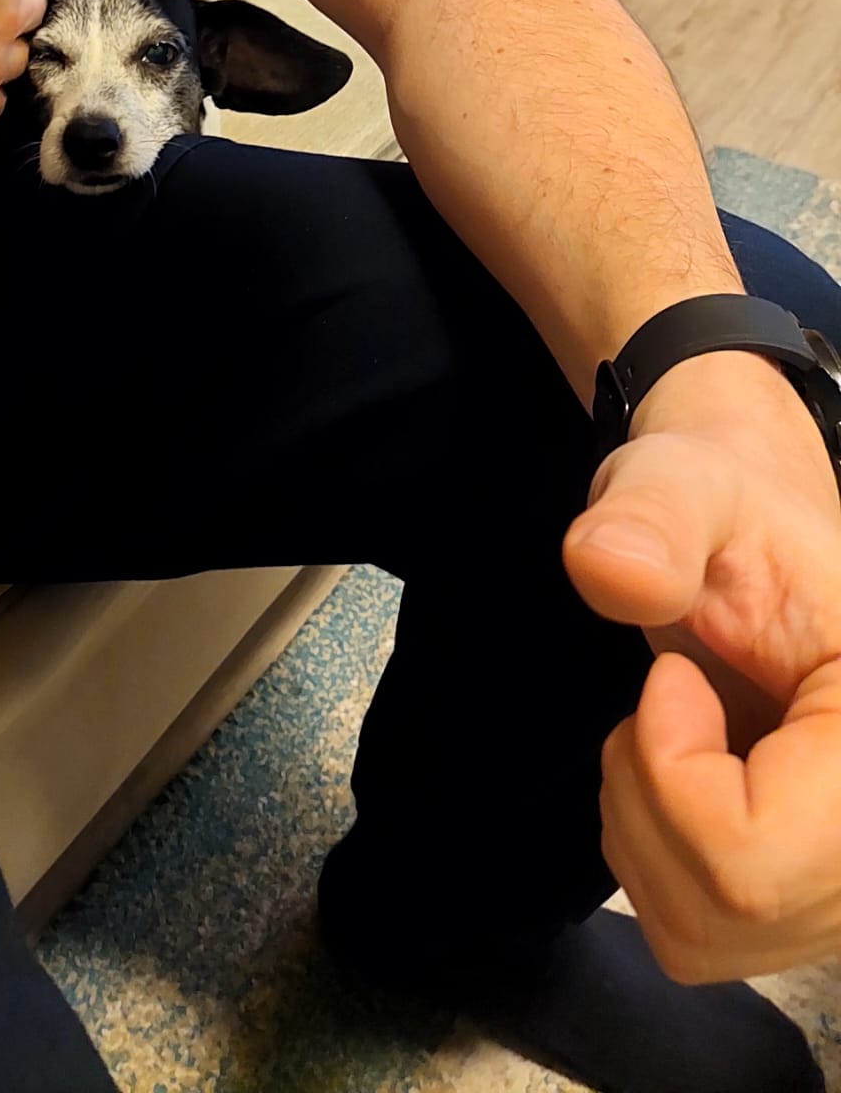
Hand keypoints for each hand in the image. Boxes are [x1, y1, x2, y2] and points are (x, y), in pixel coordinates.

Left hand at [564, 351, 840, 980]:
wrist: (749, 543)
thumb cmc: (724, 511)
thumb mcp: (684, 483)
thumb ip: (652, 518)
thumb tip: (606, 568)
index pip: (758, 860)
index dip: (675, 772)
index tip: (672, 679)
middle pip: (732, 907)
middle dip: (650, 796)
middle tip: (667, 700)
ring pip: (705, 933)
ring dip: (645, 825)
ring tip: (675, 730)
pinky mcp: (813, 908)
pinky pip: (695, 937)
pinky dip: (654, 858)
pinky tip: (683, 776)